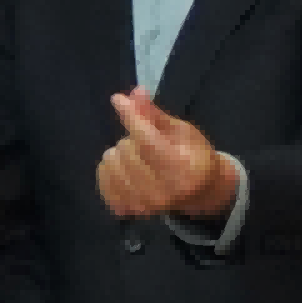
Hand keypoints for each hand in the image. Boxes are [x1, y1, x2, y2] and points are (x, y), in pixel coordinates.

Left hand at [98, 92, 242, 224]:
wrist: (199, 193)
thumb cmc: (193, 156)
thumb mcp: (181, 131)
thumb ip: (154, 114)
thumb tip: (135, 91)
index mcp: (184, 170)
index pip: (147, 140)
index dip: (130, 116)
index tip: (117, 99)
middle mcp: (164, 192)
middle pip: (126, 148)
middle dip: (132, 139)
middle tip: (149, 145)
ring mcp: (144, 205)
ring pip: (110, 162)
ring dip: (120, 153)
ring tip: (139, 157)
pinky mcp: (128, 210)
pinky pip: (102, 179)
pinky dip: (110, 169)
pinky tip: (126, 170)